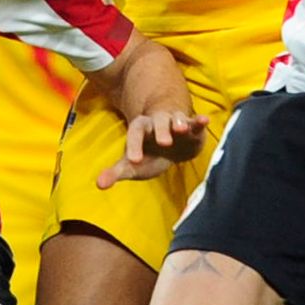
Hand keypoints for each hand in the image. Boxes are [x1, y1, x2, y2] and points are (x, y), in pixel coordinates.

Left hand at [94, 40, 203, 187]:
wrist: (173, 147)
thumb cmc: (150, 155)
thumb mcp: (133, 164)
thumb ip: (116, 172)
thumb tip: (99, 184)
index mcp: (141, 130)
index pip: (135, 133)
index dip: (134, 145)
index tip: (134, 160)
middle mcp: (158, 123)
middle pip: (158, 122)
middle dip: (161, 130)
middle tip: (164, 142)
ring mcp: (176, 123)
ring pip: (177, 119)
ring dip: (180, 122)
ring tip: (181, 129)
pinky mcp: (192, 128)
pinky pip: (196, 122)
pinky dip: (200, 121)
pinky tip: (205, 120)